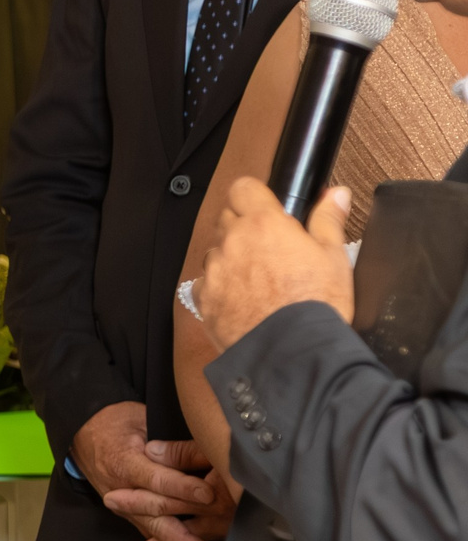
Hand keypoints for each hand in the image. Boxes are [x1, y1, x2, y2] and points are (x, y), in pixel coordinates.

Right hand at [72, 401, 223, 540]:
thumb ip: (173, 443)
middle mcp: (121, 489)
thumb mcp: (142, 421)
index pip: (155, 479)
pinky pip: (150, 535)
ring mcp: (124, 506)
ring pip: (152, 530)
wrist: (84, 435)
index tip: (208, 493)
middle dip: (182, 532)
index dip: (182, 487)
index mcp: (123, 462)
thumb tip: (210, 453)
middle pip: (153, 513)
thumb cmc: (117, 424)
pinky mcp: (131, 515)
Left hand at [202, 178, 353, 349]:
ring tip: (259, 280)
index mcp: (263, 224)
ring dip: (231, 258)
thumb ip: (328, 220)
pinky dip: (219, 288)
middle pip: (227, 218)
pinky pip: (205, 283)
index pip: (243, 188)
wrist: (294, 352)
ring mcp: (215, 271)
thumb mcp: (334, 257)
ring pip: (215, 252)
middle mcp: (233, 242)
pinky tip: (242, 301)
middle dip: (244, 226)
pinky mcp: (204, 299)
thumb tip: (336, 194)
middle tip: (270, 248)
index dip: (254, 196)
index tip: (265, 207)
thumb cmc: (316, 304)